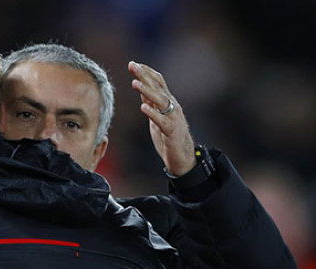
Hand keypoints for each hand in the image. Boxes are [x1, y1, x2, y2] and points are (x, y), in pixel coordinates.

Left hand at [128, 61, 194, 175]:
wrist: (183, 158)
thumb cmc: (169, 136)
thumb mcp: (157, 116)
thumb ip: (151, 102)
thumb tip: (141, 87)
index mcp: (168, 102)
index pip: (158, 82)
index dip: (146, 72)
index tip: (133, 63)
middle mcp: (172, 107)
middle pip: (158, 87)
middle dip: (145, 76)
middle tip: (132, 65)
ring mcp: (173, 119)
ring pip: (161, 101)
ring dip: (147, 91)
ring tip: (135, 83)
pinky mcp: (172, 132)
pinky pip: (162, 121)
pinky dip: (153, 114)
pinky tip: (143, 107)